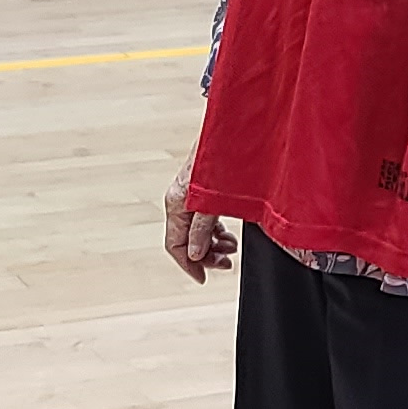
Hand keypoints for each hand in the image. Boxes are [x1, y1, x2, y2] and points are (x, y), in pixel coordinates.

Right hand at [163, 163, 235, 284]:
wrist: (232, 131)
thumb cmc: (220, 160)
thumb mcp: (211, 202)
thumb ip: (202, 230)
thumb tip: (195, 254)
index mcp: (176, 204)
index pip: (175, 246)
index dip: (189, 265)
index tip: (203, 278)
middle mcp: (180, 201)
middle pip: (187, 241)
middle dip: (206, 255)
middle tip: (227, 263)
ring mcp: (191, 196)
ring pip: (197, 231)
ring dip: (213, 244)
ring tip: (231, 247)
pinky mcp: (202, 190)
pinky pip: (204, 218)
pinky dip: (216, 230)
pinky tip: (229, 233)